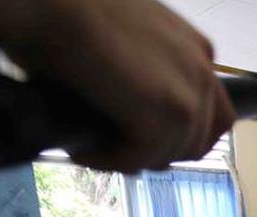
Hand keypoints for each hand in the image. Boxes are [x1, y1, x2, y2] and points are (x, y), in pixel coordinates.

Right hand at [9, 0, 235, 171]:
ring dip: (129, 157)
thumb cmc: (70, 10)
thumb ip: (142, 71)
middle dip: (156, 152)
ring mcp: (192, 92)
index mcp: (195, 50)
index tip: (137, 141)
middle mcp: (202, 70)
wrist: (47, 1)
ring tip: (93, 148)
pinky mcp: (171, 113)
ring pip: (169, 154)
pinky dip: (109, 160)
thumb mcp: (124, 39)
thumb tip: (127, 109)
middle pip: (198, 140)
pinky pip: (140, 158)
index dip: (173, 136)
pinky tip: (82, 149)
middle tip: (116, 151)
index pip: (208, 114)